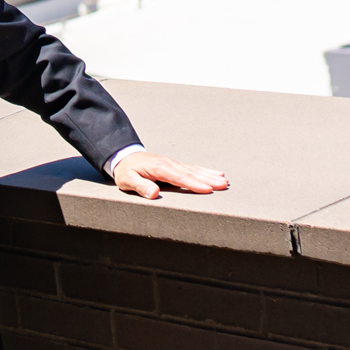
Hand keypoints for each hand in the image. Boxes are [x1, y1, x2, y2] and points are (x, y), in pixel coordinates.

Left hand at [110, 151, 229, 200]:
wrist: (124, 156)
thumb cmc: (126, 171)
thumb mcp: (127, 180)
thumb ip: (140, 186)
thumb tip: (154, 193)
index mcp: (159, 168)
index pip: (179, 178)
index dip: (194, 184)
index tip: (207, 189)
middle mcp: (169, 164)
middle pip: (191, 173)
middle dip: (208, 179)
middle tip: (223, 185)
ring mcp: (173, 163)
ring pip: (194, 170)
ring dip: (210, 175)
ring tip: (224, 181)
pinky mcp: (174, 165)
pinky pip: (192, 168)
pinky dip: (205, 171)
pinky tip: (216, 173)